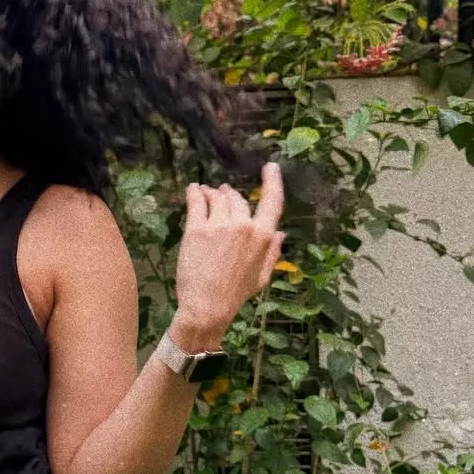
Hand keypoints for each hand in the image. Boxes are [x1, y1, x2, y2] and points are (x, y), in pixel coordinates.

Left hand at [171, 162, 285, 349]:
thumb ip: (272, 252)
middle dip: (230, 194)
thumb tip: (280, 233)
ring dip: (212, 193)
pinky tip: (193, 191)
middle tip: (222, 194)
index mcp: (262, 236)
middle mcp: (242, 226)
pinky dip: (194, 193)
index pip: (272, 201)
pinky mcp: (196, 229)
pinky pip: (196, 201)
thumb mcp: (262, 276)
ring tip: (206, 193)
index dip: (272, 181)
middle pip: (237, 198)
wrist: (206, 307)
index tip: (270, 167)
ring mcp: (218, 226)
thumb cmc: (235, 294)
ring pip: (217, 197)